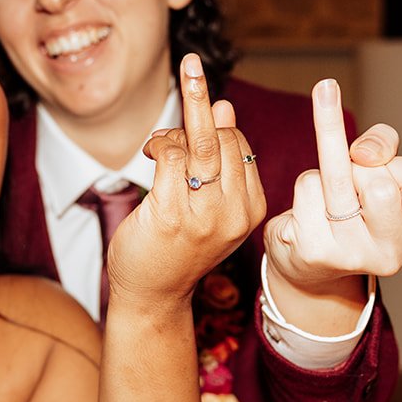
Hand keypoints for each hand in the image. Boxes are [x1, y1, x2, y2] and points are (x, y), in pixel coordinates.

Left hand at [104, 53, 267, 308]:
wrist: (152, 295)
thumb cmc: (177, 246)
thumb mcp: (210, 202)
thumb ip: (220, 156)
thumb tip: (224, 105)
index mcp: (252, 208)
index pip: (240, 144)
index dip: (213, 128)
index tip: (190, 133)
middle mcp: (235, 212)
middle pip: (224, 138)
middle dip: (193, 123)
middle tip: (168, 133)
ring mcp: (206, 215)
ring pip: (200, 142)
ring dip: (173, 132)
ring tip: (156, 144)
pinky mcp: (172, 215)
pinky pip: (171, 155)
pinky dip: (158, 144)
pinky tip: (149, 153)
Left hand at [263, 78, 401, 290]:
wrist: (309, 263)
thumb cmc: (353, 206)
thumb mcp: (381, 173)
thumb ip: (384, 144)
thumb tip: (363, 151)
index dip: (396, 161)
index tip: (375, 165)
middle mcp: (391, 251)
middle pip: (379, 184)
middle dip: (360, 169)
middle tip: (351, 185)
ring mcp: (352, 255)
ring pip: (340, 179)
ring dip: (331, 170)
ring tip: (330, 191)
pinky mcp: (316, 250)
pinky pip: (308, 187)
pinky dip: (306, 185)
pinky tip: (310, 211)